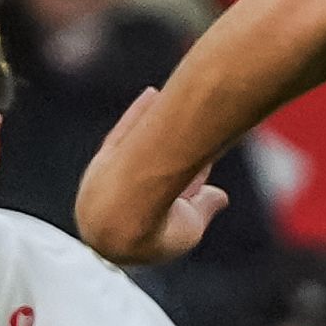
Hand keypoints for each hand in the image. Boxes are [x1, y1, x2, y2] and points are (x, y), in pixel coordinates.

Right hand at [84, 88, 232, 263]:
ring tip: (175, 104)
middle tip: (199, 136)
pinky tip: (152, 93)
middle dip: (176, 157)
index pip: (170, 202)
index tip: (206, 168)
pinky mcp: (102, 160)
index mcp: (141, 223)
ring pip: (136, 151)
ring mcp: (110, 180)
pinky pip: (122, 133)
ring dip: (155, 129)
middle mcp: (125, 200)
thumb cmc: (157, 231)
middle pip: (153, 175)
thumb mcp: (191, 224)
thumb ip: (204, 208)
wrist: (119, 221)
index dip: (191, 186)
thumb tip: (222, 196)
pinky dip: (138, 113)